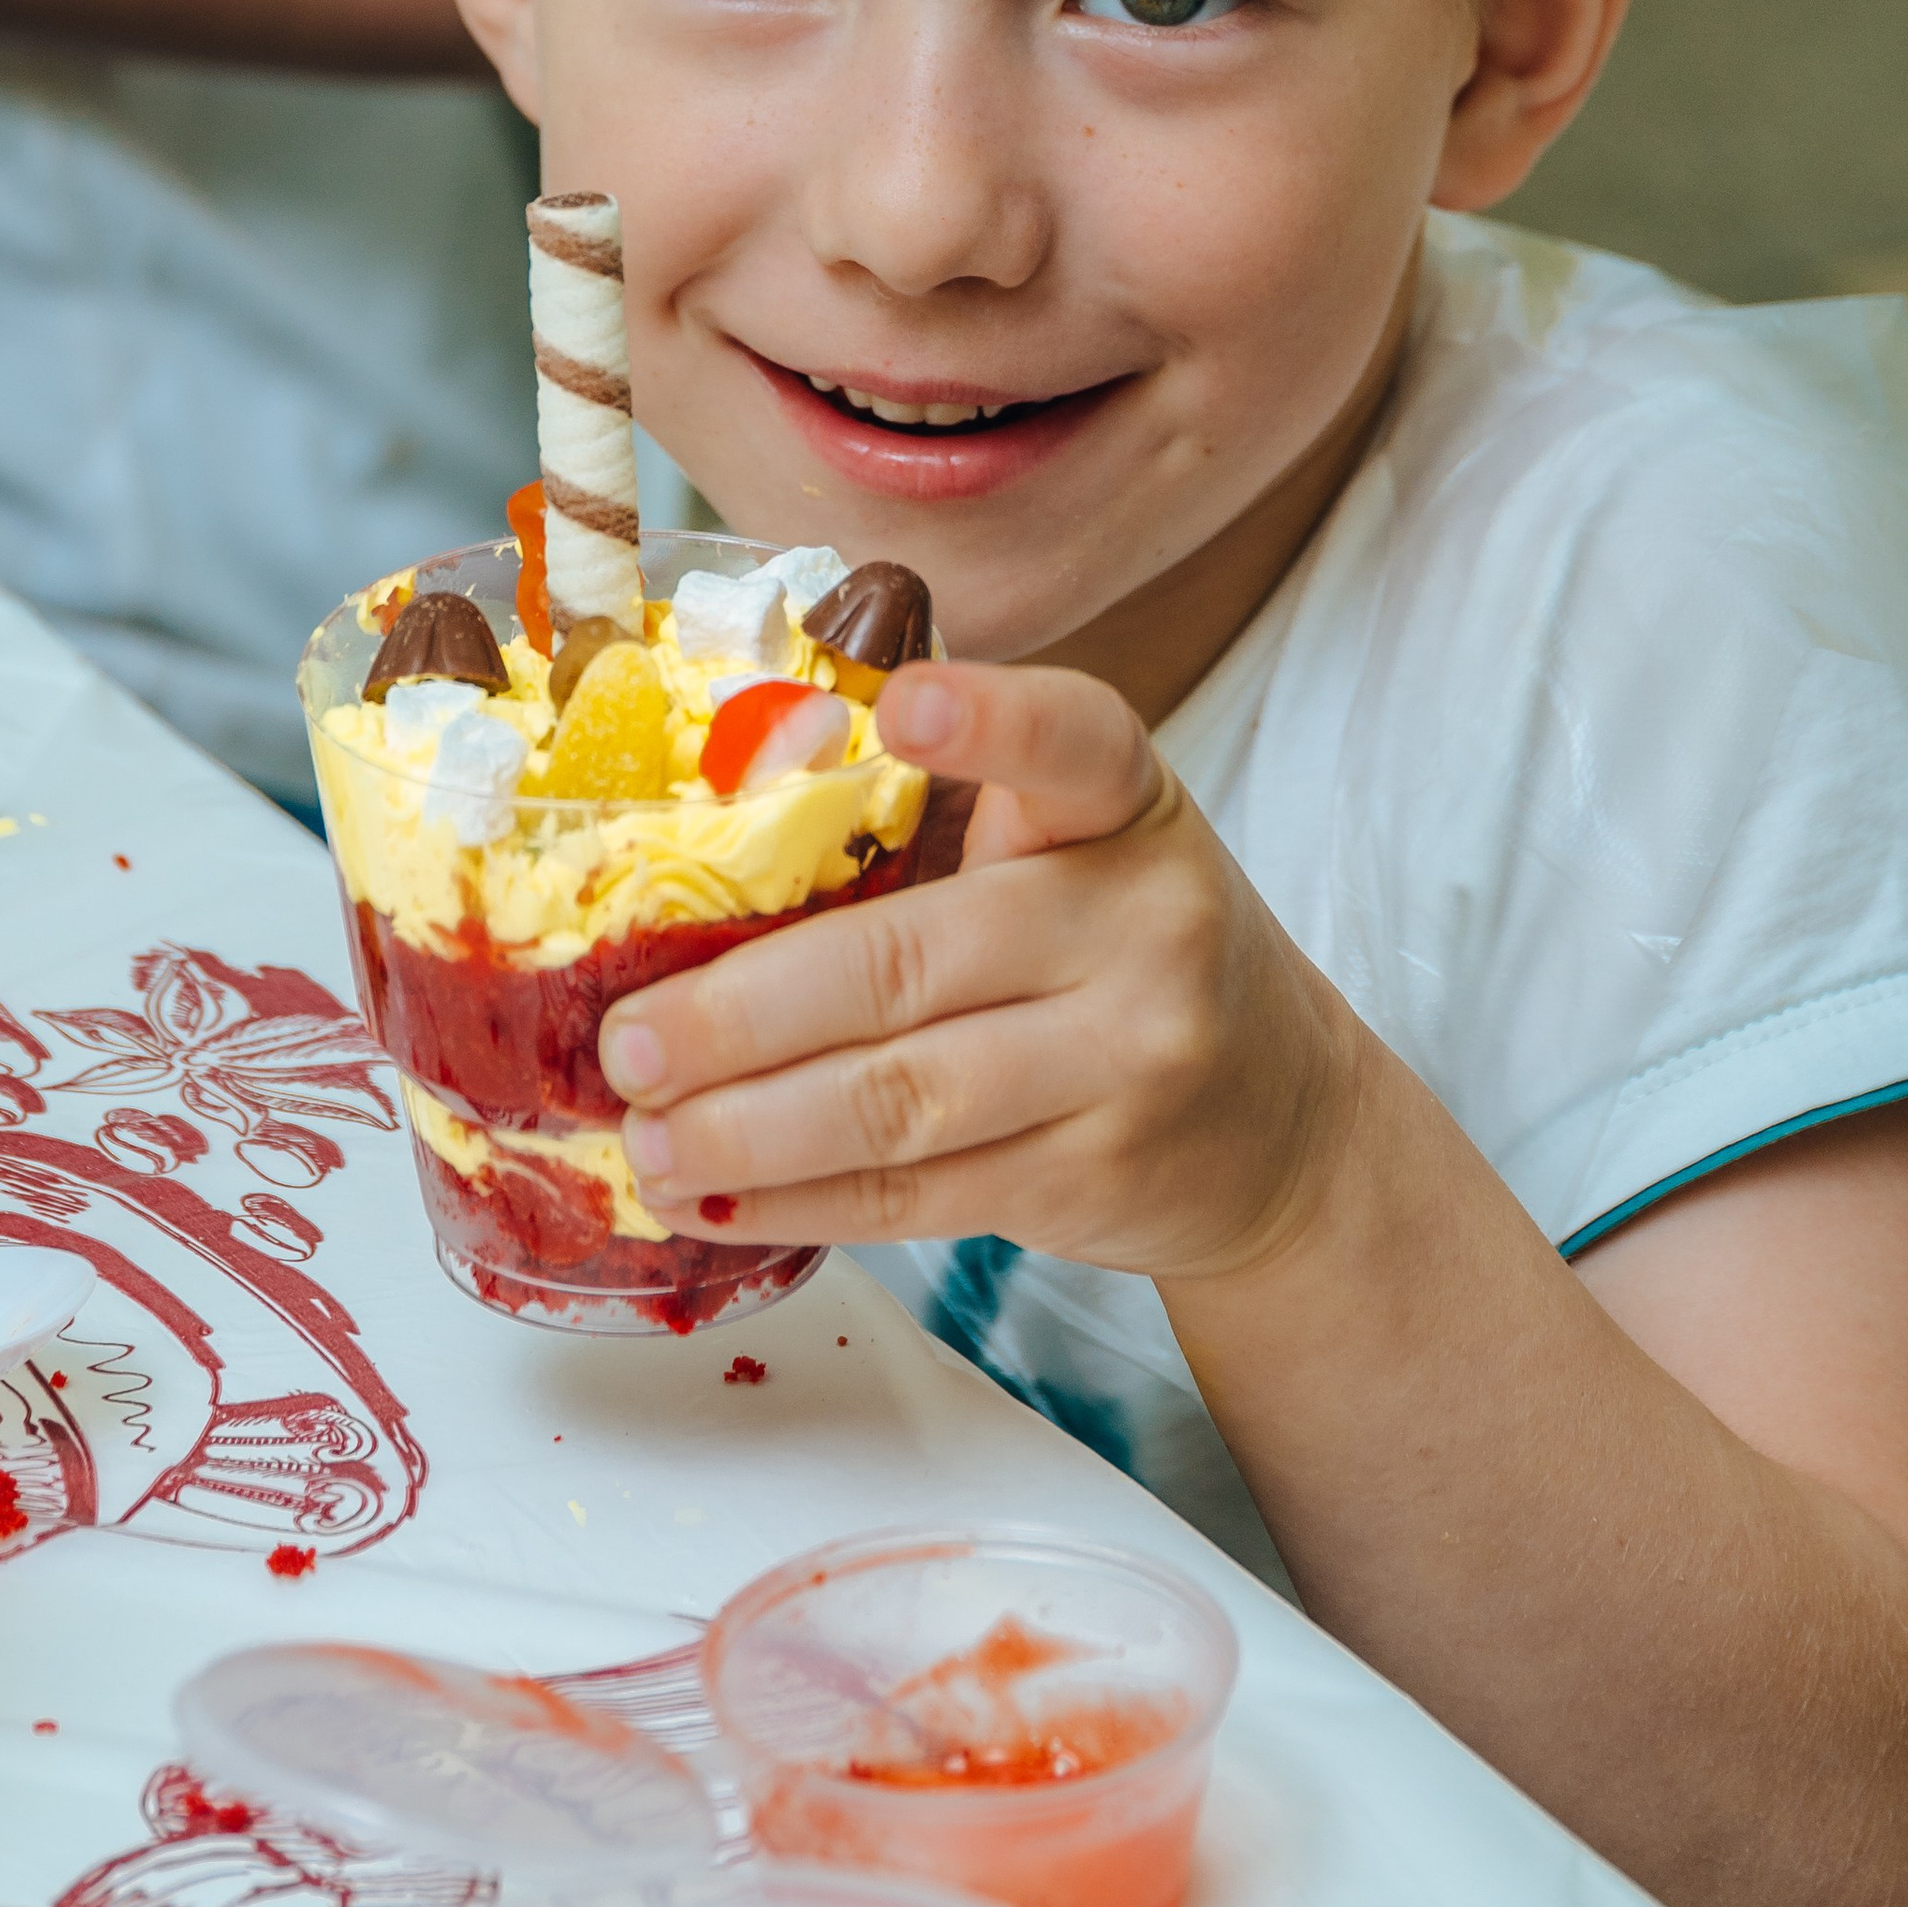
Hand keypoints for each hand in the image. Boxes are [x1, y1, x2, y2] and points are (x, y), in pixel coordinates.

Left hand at [598, 661, 1359, 1274]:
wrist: (1279, 1118)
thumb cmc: (1123, 948)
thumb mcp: (1079, 848)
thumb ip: (942, 822)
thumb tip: (686, 845)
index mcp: (1125, 803)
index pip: (1071, 739)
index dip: (988, 720)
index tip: (901, 704)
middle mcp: (1144, 923)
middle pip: (912, 964)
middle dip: (743, 1013)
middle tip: (627, 1040)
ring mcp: (1128, 1061)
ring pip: (902, 1101)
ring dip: (749, 1129)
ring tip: (645, 1134)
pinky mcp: (1093, 1177)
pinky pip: (919, 1195)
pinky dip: (800, 1201)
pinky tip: (715, 1196)